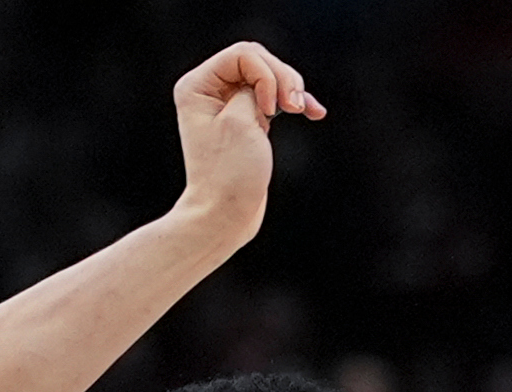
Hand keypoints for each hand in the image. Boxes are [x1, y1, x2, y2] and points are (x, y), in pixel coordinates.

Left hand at [168, 40, 325, 243]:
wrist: (225, 218)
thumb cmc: (229, 175)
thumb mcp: (242, 120)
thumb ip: (257, 86)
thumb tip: (269, 77)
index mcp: (196, 86)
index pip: (242, 54)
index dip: (265, 75)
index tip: (267, 110)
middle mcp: (209, 91)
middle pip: (258, 61)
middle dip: (283, 79)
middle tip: (296, 106)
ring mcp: (229, 106)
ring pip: (271, 77)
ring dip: (293, 90)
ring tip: (305, 110)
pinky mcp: (247, 121)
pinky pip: (275, 99)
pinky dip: (295, 103)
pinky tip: (315, 112)